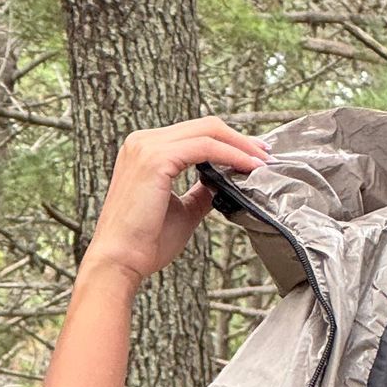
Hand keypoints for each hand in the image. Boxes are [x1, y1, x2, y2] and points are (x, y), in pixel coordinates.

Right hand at [81, 115, 270, 285]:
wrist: (120, 259)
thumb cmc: (145, 242)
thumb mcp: (183, 211)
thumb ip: (201, 193)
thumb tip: (223, 185)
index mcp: (146, 150)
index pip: (195, 133)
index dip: (229, 141)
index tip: (254, 155)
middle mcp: (143, 142)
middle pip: (204, 126)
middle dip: (240, 139)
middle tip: (266, 154)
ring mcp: (147, 147)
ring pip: (207, 131)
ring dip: (240, 145)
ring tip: (262, 162)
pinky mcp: (155, 159)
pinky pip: (205, 147)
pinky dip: (231, 155)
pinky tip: (248, 168)